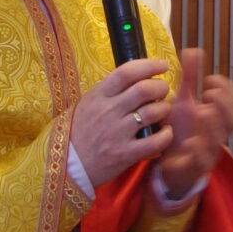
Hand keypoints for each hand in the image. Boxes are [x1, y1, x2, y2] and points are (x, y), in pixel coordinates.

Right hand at [70, 56, 173, 189]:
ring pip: (153, 112)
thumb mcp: (88, 103)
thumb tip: (137, 77)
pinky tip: (165, 131)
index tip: (162, 65)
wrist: (66, 165)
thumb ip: (110, 91)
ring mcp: (117, 133)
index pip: (126, 72)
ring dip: (165, 109)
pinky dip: (166, 135)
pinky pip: (155, 141)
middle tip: (163, 90)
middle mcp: (108, 111)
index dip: (149, 65)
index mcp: (98, 96)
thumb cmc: (79, 132)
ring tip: (163, 111)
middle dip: (161, 87)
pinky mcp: (125, 154)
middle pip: (144, 89)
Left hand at [156, 50, 232, 201]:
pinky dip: (196, 152)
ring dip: (212, 125)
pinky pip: (199, 162)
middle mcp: (215, 133)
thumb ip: (189, 78)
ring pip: (218, 141)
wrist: (169, 166)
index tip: (211, 79)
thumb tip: (194, 50)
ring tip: (202, 112)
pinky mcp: (192, 167)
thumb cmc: (180, 131)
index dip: (228, 90)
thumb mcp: (183, 102)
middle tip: (209, 93)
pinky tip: (189, 142)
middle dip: (225, 105)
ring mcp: (206, 151)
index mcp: (215, 117)